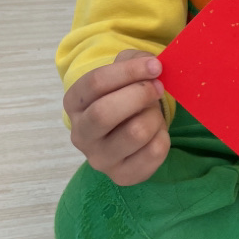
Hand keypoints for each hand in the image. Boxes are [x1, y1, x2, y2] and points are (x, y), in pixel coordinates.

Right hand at [64, 49, 169, 185]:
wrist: (127, 129)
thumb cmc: (124, 94)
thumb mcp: (124, 71)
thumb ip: (135, 61)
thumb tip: (154, 66)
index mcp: (74, 102)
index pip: (95, 83)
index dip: (129, 71)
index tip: (156, 66)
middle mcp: (80, 134)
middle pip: (105, 113)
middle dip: (140, 95)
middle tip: (158, 88)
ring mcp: (99, 160)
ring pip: (135, 133)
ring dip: (154, 116)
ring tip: (153, 113)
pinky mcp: (122, 176)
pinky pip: (154, 152)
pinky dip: (164, 136)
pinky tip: (156, 133)